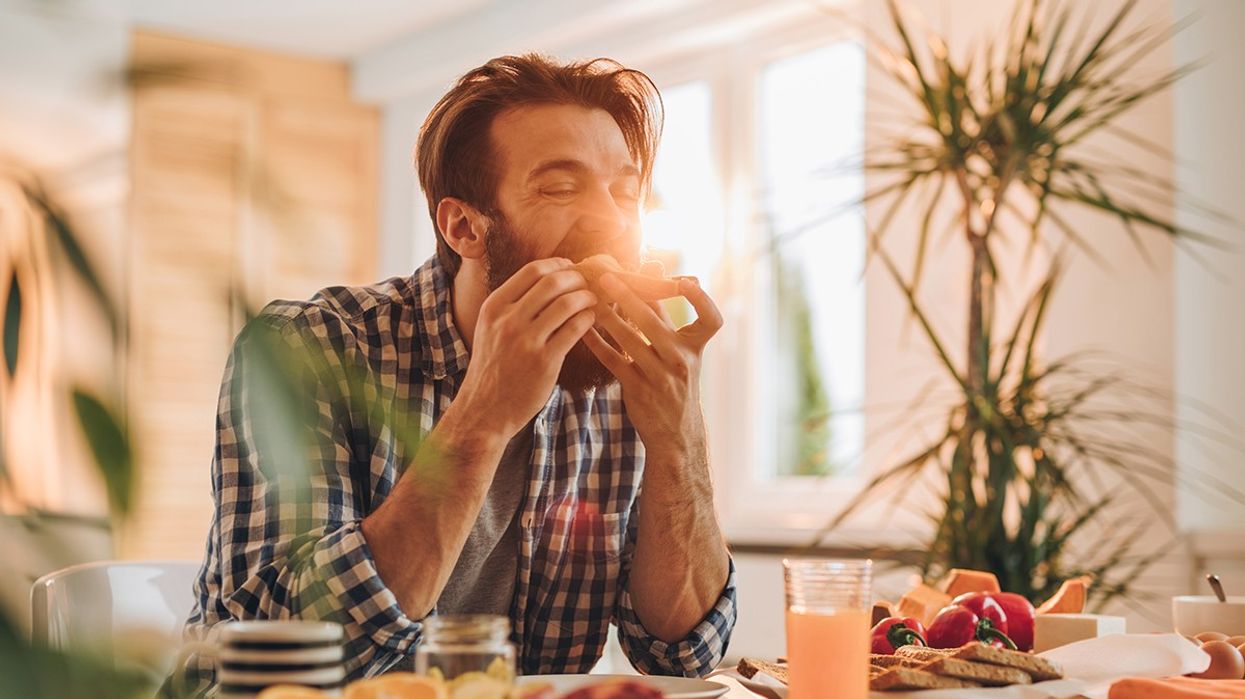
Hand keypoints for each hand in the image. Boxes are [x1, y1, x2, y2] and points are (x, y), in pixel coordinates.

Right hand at [457, 258, 596, 436]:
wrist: (485, 409)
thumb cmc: (494, 367)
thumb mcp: (491, 328)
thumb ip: (513, 304)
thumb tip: (548, 277)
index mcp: (494, 307)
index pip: (532, 270)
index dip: (558, 265)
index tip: (571, 269)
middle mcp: (507, 320)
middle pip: (552, 282)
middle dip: (577, 278)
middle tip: (588, 283)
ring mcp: (525, 341)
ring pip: (567, 303)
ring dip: (586, 297)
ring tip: (593, 300)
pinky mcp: (544, 361)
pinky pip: (574, 329)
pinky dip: (588, 319)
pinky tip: (591, 320)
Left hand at [581, 274, 722, 463]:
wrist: (676, 434)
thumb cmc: (676, 382)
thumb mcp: (681, 351)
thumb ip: (666, 312)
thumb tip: (654, 263)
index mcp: (696, 347)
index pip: (711, 319)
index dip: (702, 298)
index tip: (684, 279)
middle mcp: (681, 360)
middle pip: (655, 320)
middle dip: (629, 296)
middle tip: (606, 277)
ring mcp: (660, 376)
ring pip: (629, 339)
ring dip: (607, 316)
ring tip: (589, 298)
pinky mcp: (639, 390)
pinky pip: (613, 361)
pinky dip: (597, 343)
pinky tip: (583, 329)